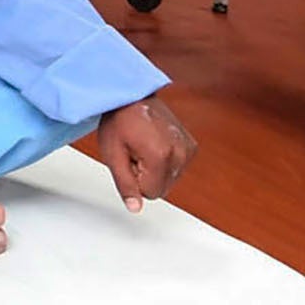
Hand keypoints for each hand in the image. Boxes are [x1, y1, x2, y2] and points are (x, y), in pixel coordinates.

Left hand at [96, 96, 196, 211]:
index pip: (151, 193)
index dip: (135, 179)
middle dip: (146, 176)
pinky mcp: (191, 146)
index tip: (130, 158)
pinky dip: (166, 161)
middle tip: (135, 151)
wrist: (133, 96)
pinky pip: (177, 168)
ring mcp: (188, 148)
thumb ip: (125, 185)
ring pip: (170, 179)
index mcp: (161, 156)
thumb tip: (135, 208)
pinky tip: (155, 144)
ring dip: (155, 169)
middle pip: (163, 188)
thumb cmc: (119, 121)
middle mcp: (180, 153)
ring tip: (144, 146)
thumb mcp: (113, 155)